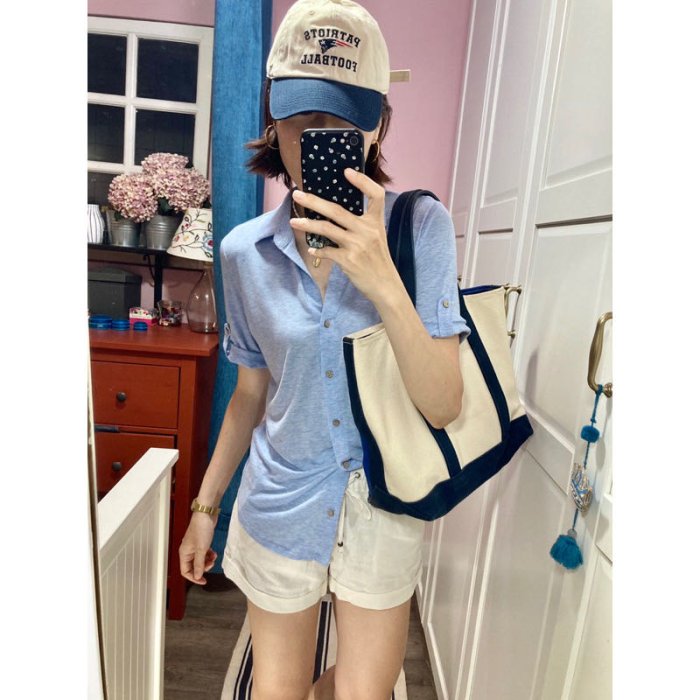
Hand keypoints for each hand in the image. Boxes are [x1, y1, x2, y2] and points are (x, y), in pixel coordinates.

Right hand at [179, 513, 217, 584]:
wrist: (206, 514)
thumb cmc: (201, 529)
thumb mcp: (201, 550)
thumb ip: (199, 564)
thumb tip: (197, 576)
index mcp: (184, 553)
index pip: (185, 571)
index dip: (194, 577)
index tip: (204, 580)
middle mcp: (187, 551)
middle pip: (193, 566)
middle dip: (203, 567)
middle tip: (211, 563)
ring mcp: (194, 546)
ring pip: (200, 560)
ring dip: (207, 561)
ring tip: (214, 557)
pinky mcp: (201, 541)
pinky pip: (204, 553)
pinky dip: (209, 554)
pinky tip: (214, 552)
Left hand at [290, 169, 403, 303]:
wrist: (385, 285)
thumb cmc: (378, 260)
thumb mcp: (377, 237)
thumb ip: (362, 224)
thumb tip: (335, 213)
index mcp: (376, 222)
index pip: (375, 194)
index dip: (362, 181)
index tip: (347, 171)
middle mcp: (367, 231)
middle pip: (337, 210)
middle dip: (314, 201)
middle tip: (297, 194)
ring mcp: (357, 245)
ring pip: (327, 229)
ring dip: (308, 224)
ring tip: (294, 220)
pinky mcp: (348, 260)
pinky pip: (327, 251)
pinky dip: (318, 250)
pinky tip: (313, 249)